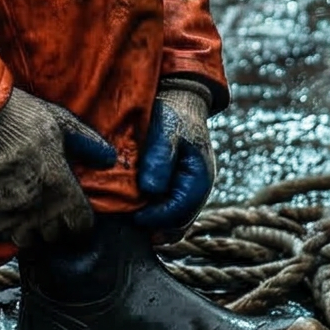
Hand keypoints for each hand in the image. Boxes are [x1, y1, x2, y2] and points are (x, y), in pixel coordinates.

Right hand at [0, 87, 117, 252]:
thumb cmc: (19, 116)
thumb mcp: (60, 121)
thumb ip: (88, 142)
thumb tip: (110, 159)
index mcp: (61, 189)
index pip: (81, 227)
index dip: (77, 218)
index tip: (70, 209)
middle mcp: (38, 209)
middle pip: (54, 236)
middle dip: (52, 223)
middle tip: (42, 203)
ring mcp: (10, 217)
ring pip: (26, 240)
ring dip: (25, 229)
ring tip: (19, 208)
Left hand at [133, 78, 215, 236]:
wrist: (179, 101)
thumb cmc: (174, 115)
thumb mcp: (167, 132)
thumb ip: (159, 160)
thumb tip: (150, 190)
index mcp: (200, 178)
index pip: (180, 212)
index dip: (157, 219)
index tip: (134, 218)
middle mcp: (197, 189)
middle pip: (178, 223)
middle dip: (155, 228)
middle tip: (129, 227)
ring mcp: (188, 190)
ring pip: (174, 220)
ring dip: (154, 225)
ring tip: (130, 225)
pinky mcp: (176, 187)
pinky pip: (167, 210)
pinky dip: (154, 215)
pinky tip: (135, 213)